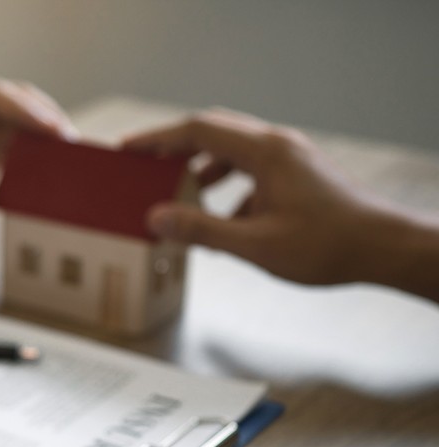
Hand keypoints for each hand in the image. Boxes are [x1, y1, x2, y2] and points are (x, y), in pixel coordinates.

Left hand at [0, 75, 76, 215]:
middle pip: (13, 100)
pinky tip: (53, 167)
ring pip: (21, 118)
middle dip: (44, 118)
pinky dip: (36, 152)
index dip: (24, 110)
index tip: (52, 126)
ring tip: (70, 156)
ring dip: (45, 135)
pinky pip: (18, 140)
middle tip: (71, 142)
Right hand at [122, 109, 437, 290]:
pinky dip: (230, 191)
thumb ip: (201, 230)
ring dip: (203, 171)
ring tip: (182, 196)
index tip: (130, 149)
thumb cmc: (329, 245)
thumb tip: (158, 220)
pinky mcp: (299, 176)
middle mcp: (278, 146)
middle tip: (147, 165)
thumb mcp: (254, 244)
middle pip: (215, 134)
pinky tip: (226, 223)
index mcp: (265, 152)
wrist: (385, 249)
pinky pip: (253, 172)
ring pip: (234, 154)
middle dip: (176, 150)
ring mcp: (291, 159)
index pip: (198, 130)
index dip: (158, 138)